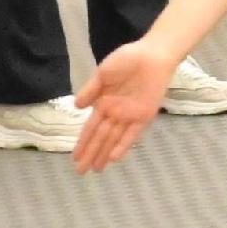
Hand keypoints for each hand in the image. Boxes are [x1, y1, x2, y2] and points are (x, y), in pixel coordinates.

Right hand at [74, 42, 169, 173]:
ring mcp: (130, 115)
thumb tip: (76, 106)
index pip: (90, 128)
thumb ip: (90, 90)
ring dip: (104, 154)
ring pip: (113, 139)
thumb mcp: (102, 74)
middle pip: (100, 138)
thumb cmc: (127, 60)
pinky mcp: (144, 115)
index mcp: (103, 103)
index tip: (74, 158)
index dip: (82, 143)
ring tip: (95, 170)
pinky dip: (123, 145)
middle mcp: (115, 113)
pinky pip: (132, 134)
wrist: (152, 55)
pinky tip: (114, 158)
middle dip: (90, 154)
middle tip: (80, 172)